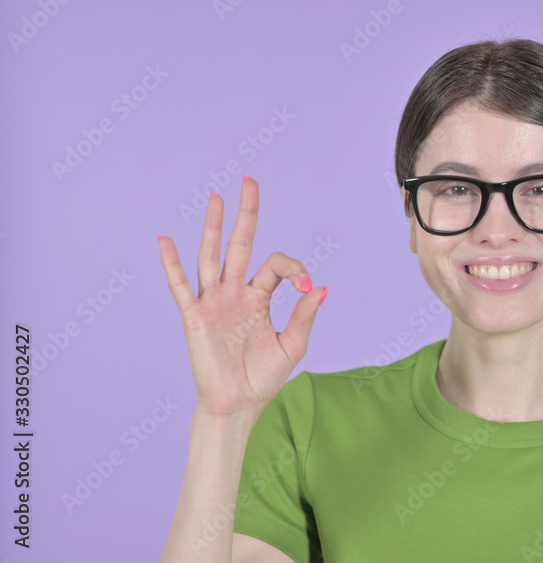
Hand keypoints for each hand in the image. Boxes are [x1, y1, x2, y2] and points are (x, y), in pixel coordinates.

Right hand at [157, 175, 326, 417]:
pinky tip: (165, 240)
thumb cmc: (263, 377)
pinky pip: (181, 286)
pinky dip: (171, 263)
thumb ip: (304, 315)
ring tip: (215, 197)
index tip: (306, 285)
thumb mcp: (292, 346)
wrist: (237, 404)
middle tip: (248, 181)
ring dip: (213, 227)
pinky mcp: (195, 316)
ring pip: (212, 256)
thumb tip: (320, 286)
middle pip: (240, 244)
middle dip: (246, 213)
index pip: (277, 265)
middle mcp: (236, 292)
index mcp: (260, 297)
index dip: (294, 268)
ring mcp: (214, 301)